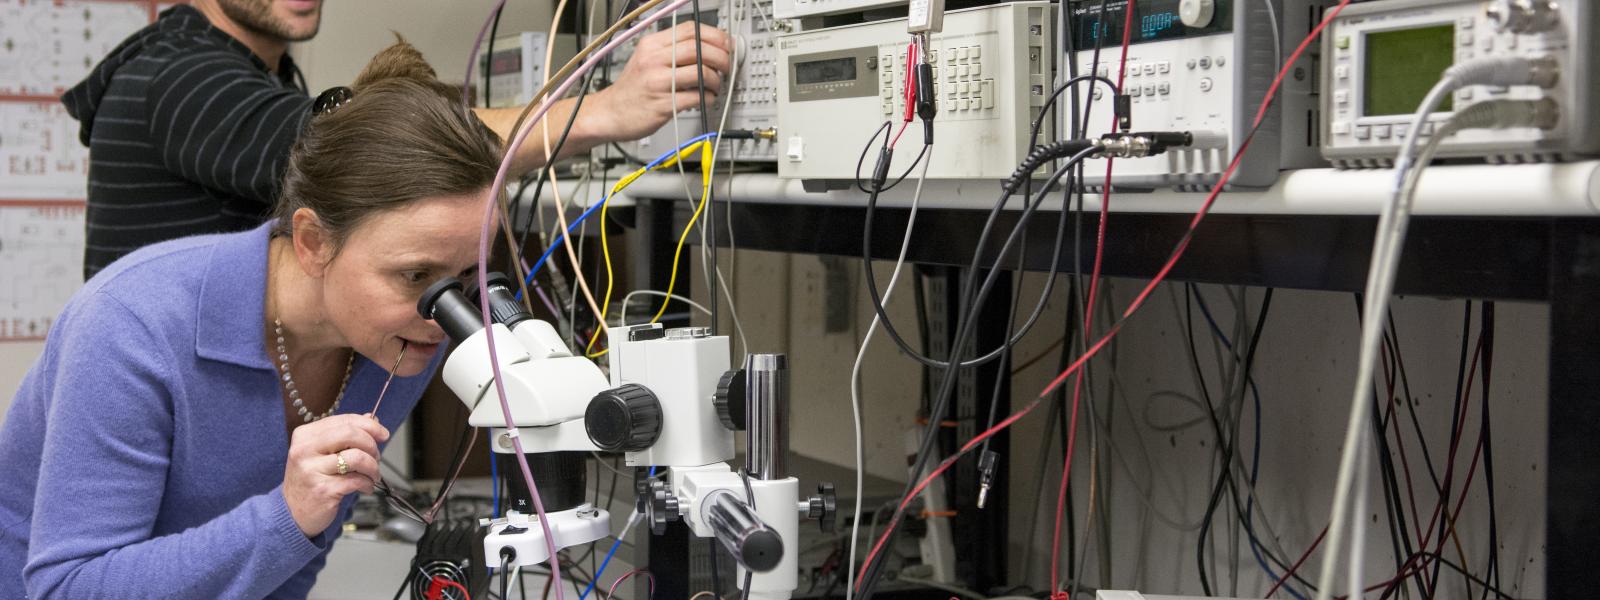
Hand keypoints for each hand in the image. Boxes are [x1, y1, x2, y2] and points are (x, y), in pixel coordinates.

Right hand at [282, 414, 388, 536]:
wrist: (293, 511)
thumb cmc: (311, 479)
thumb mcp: (322, 452)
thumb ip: (345, 434)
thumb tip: (372, 418)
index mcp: (305, 435)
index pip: (344, 421)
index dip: (369, 425)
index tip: (383, 434)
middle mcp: (305, 450)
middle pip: (351, 434)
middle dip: (372, 445)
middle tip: (376, 457)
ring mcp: (312, 470)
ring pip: (357, 458)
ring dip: (373, 467)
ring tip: (372, 475)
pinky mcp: (323, 490)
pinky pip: (357, 480)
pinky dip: (368, 483)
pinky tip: (365, 487)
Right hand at [587, 22, 732, 141]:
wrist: (610, 113)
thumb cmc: (633, 88)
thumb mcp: (647, 58)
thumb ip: (674, 50)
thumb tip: (710, 47)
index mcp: (652, 45)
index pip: (690, 30)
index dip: (715, 36)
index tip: (726, 45)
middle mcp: (653, 60)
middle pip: (698, 49)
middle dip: (721, 57)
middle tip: (727, 66)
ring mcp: (657, 82)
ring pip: (700, 72)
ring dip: (716, 80)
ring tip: (715, 85)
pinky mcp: (663, 105)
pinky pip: (696, 97)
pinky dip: (708, 98)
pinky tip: (706, 99)